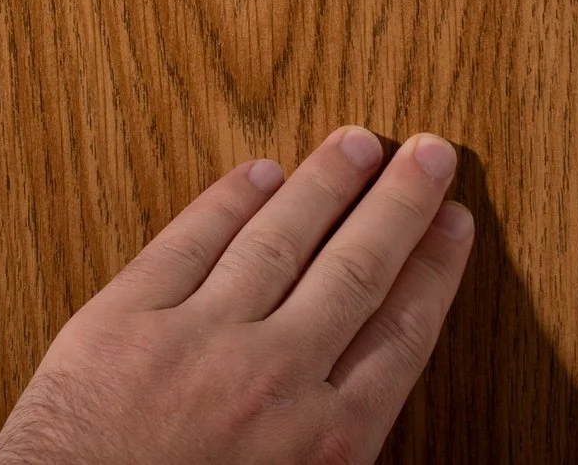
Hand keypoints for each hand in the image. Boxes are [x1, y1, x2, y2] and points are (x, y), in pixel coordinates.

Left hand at [0, 127, 472, 464]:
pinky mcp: (123, 324)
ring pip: (279, 240)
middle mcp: (273, 380)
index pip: (401, 332)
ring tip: (355, 143)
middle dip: (401, 204)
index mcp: (324, 443)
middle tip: (431, 152)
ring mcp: (197, 342)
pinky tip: (256, 173)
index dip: (434, 269)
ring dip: (324, 184)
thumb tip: (366, 399)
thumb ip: (337, 449)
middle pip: (357, 268)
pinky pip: (186, 244)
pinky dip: (226, 202)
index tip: (454, 224)